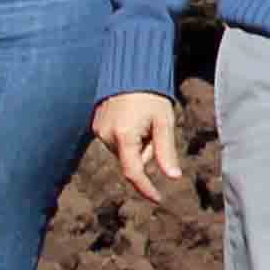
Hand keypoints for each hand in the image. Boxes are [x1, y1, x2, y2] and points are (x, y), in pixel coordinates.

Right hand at [94, 90, 184, 205]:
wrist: (130, 71)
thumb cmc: (151, 95)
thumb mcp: (164, 122)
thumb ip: (166, 151)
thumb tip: (173, 177)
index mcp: (124, 136)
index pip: (134, 172)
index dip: (146, 189)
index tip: (158, 199)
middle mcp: (107, 136)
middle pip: (131, 161)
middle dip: (146, 153)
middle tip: (155, 130)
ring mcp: (99, 131)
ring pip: (124, 152)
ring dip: (137, 145)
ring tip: (143, 120)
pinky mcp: (96, 126)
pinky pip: (115, 142)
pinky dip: (127, 138)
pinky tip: (133, 119)